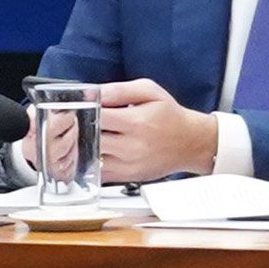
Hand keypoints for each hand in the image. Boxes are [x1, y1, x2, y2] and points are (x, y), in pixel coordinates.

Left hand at [92, 78, 220, 184]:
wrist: (191, 143)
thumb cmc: (170, 116)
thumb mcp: (150, 91)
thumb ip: (119, 90)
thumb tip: (94, 93)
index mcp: (137, 122)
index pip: (97, 117)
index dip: (84, 111)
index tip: (80, 107)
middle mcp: (132, 147)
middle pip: (91, 139)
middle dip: (81, 129)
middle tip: (78, 122)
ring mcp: (129, 165)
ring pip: (91, 158)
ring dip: (83, 147)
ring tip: (84, 136)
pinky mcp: (127, 177)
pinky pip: (98, 172)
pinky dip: (90, 162)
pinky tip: (93, 151)